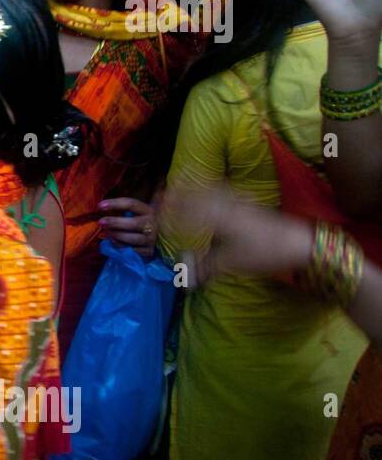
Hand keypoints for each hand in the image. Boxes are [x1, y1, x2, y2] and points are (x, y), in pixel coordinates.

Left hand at [98, 196, 158, 257]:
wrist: (152, 238)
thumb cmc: (136, 222)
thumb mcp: (132, 213)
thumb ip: (119, 211)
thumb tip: (100, 208)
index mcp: (147, 210)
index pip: (132, 204)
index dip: (115, 204)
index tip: (100, 206)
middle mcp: (151, 224)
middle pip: (134, 223)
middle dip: (115, 222)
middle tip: (101, 222)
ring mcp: (151, 239)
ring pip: (133, 238)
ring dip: (117, 235)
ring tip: (107, 233)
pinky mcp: (148, 252)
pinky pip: (132, 250)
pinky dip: (121, 246)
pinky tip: (113, 242)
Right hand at [161, 185, 312, 285]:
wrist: (301, 243)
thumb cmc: (265, 253)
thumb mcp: (232, 263)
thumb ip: (206, 268)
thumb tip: (185, 279)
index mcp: (220, 217)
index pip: (190, 210)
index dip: (173, 210)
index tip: (158, 209)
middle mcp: (230, 207)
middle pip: (201, 195)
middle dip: (183, 193)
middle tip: (167, 191)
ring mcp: (243, 205)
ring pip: (217, 191)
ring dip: (200, 188)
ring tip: (187, 181)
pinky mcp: (254, 209)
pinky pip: (230, 194)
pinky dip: (219, 190)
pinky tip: (221, 191)